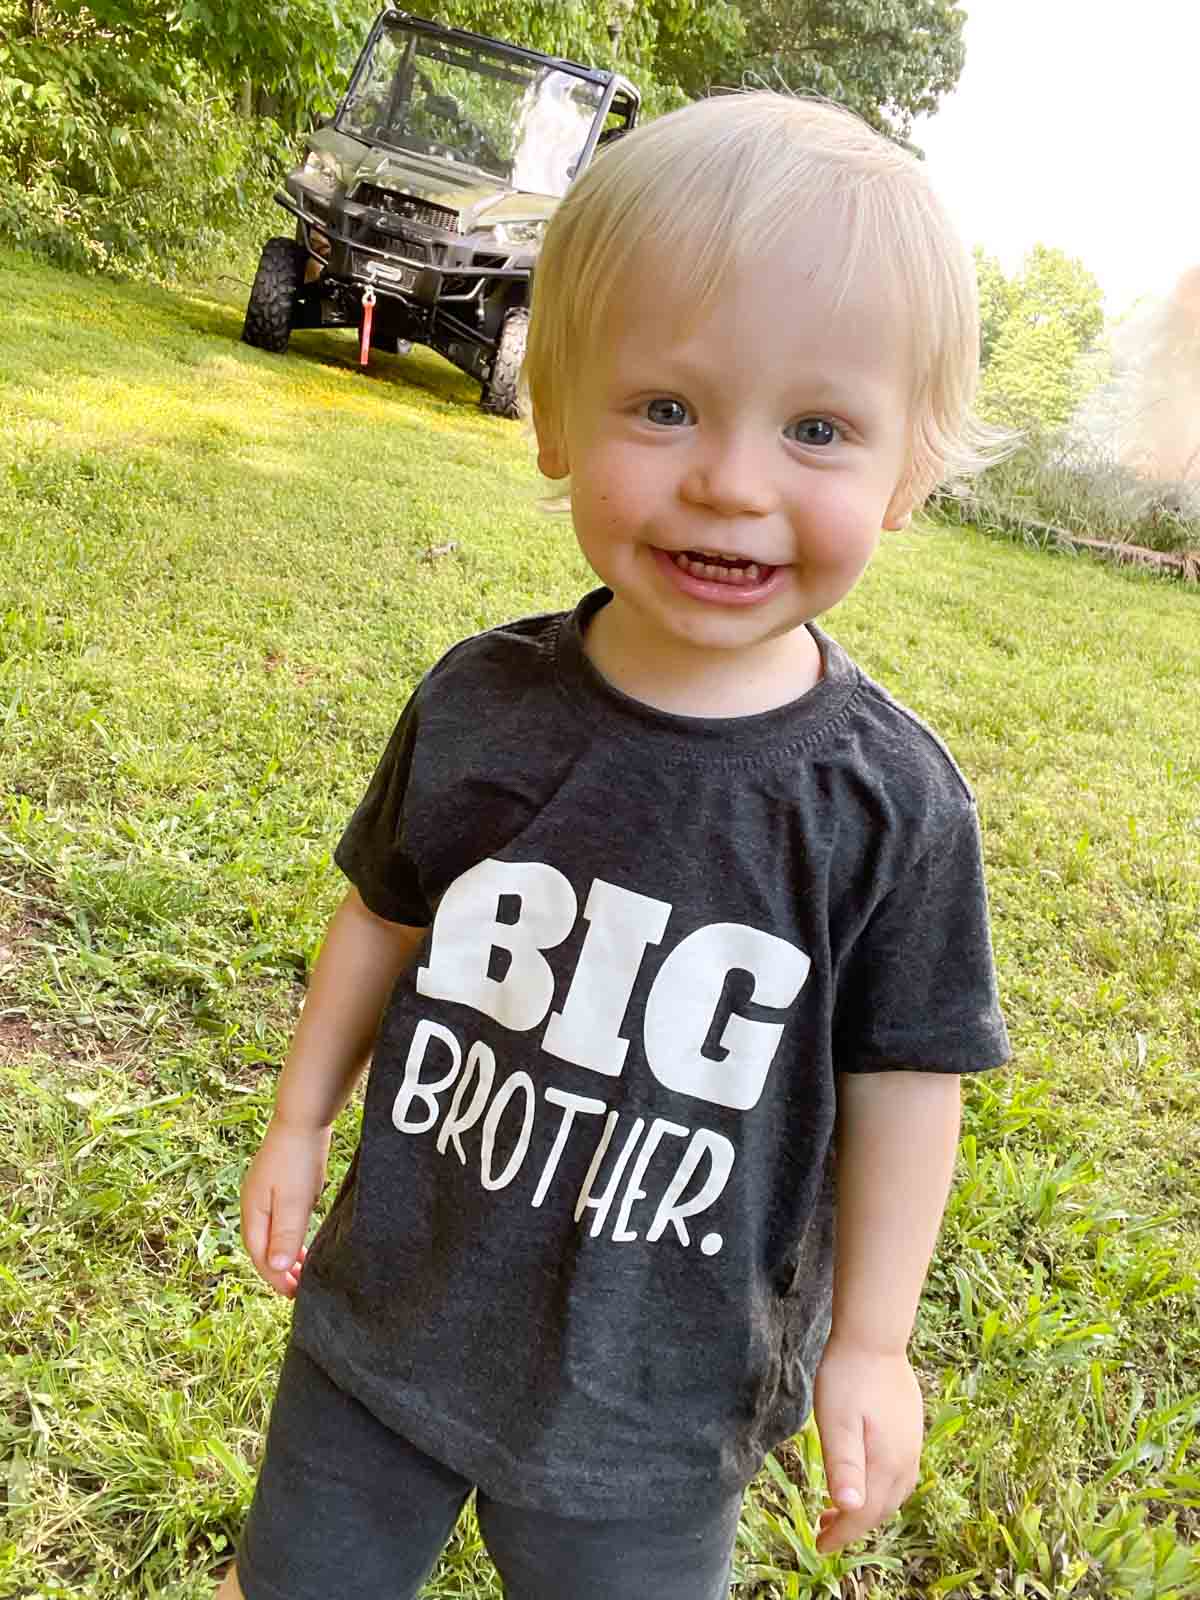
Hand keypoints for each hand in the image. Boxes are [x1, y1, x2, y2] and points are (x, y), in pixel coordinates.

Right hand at [240, 1118, 332, 1296]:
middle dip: (279, 1271)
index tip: (294, 1294)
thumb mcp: (294, 1202)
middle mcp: (255, 1206)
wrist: (304, 1118)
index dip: (276, 1278)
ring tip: (304, 1271)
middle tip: (300, 1289)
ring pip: (273, 1235)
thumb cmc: (297, 1159)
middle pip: (263, 1248)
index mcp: (253, 1212)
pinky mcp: (281, 1186)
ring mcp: (266, 1195)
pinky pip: (283, 1221)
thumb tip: (276, 1270)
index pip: (259, 1256)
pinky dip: (292, 1237)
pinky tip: (306, 1241)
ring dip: (287, 1255)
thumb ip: (285, 1236)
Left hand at [811, 1337, 923, 1553]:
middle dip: (854, 1525)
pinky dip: (880, 1488)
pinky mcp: (909, 1430)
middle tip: (823, 1529)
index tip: (820, 1546)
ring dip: (868, 1507)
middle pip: (881, 1508)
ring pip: (892, 1492)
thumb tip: (850, 1508)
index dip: (843, 1535)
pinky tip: (863, 1478)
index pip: (865, 1513)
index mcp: (886, 1462)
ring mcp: (911, 1444)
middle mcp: (905, 1459)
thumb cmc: (847, 1377)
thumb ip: (844, 1465)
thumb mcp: (836, 1421)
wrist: (873, 1337)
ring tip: (839, 1510)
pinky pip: (898, 1474)